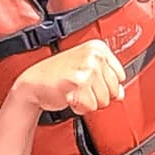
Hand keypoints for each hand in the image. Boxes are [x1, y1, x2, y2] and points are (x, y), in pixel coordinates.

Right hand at [9, 38, 128, 115]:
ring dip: (88, 102)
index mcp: (98, 47)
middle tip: (80, 88)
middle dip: (97, 95)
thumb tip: (121, 93)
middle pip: (114, 91)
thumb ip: (106, 79)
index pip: (121, 76)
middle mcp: (94, 55)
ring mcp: (87, 67)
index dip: (105, 86)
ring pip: (104, 101)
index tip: (90, 82)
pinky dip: (80, 107)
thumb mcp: (85, 70)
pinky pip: (91, 106)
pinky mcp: (79, 82)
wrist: (32, 83)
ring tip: (74, 91)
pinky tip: (69, 96)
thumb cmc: (55, 75)